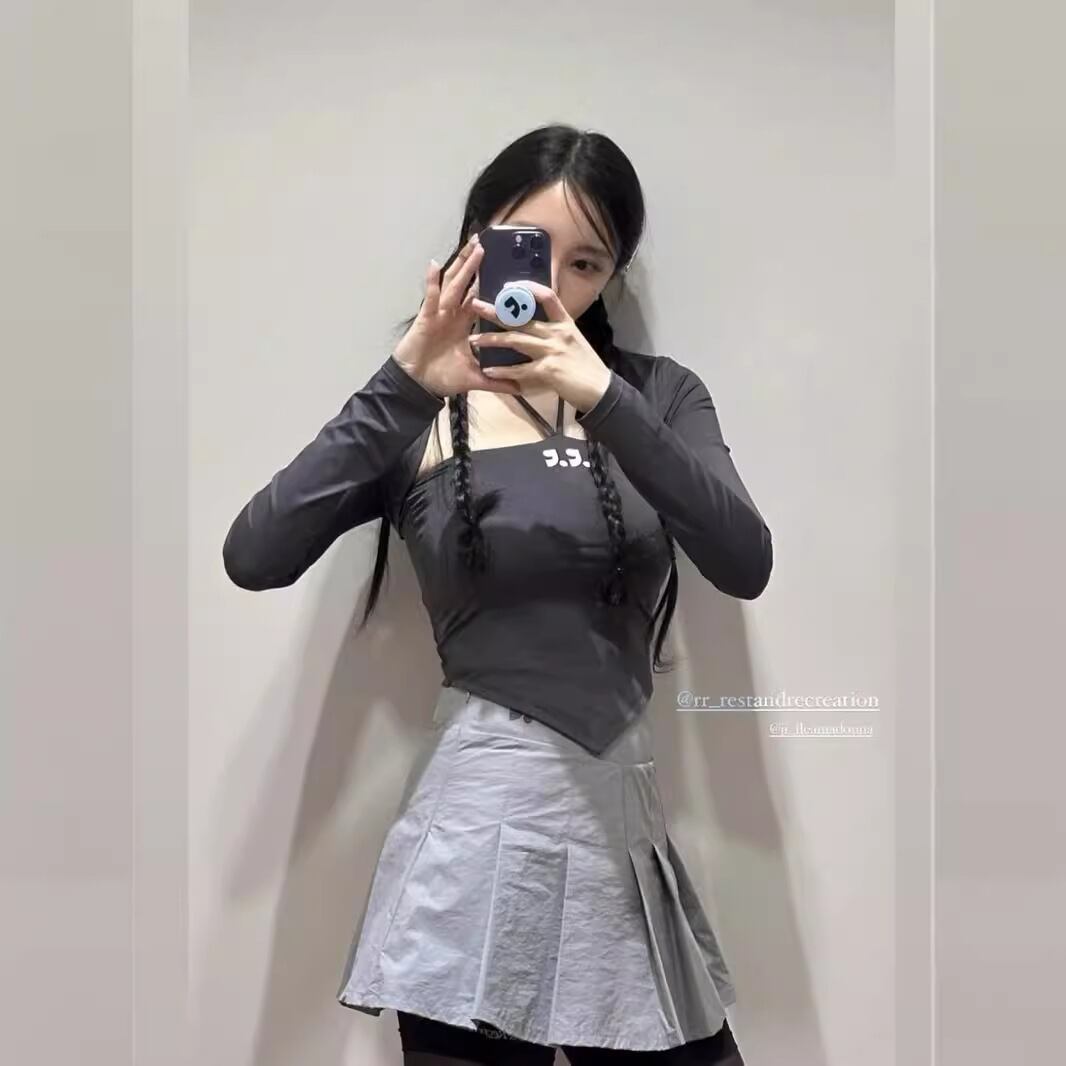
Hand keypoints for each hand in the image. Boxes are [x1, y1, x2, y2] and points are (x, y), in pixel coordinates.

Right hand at [393, 233, 520, 398]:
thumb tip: (520, 388)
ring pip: (453, 284)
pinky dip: (431, 281)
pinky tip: (434, 264)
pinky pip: (430, 297)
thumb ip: (497, 381)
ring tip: (472, 246)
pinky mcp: (426, 318)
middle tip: (485, 243)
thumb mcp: (475, 379)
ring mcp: (439, 313)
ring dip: (462, 265)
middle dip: (474, 264)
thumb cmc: (442, 378)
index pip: (479, 298)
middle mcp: (452, 315)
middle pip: (465, 284)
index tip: (501, 268)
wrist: (417, 386)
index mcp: (464, 324)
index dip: (486, 283)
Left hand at [467, 281, 612, 412]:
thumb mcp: (574, 341)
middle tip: (475, 305)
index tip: (509, 285)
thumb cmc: (586, 366)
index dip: (528, 288)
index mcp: (565, 323)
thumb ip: (556, 331)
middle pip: (522, 317)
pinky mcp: (548, 371)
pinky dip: (502, 371)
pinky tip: (488, 370)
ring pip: (516, 340)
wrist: (600, 389)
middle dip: (496, 311)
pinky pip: (519, 370)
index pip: (548, 296)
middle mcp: (557, 333)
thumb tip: (535, 324)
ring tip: (474, 340)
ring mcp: (552, 351)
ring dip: (492, 340)